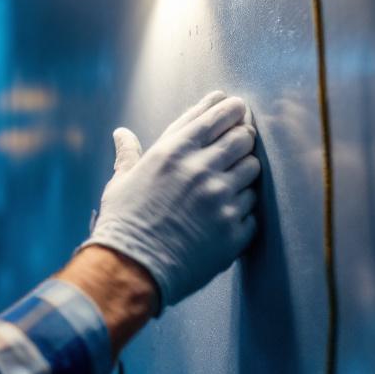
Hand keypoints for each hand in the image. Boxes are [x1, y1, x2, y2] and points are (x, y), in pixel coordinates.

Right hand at [82, 91, 260, 312]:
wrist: (131, 268)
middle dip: (243, 135)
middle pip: (242, 137)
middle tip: (240, 141)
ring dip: (246, 170)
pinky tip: (227, 213)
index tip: (235, 105)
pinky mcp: (233, 229)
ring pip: (253, 169)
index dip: (228, 107)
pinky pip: (253, 209)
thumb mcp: (121, 181)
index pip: (213, 116)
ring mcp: (221, 199)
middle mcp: (201, 169)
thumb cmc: (123, 223)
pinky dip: (243, 208)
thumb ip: (129, 154)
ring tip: (231, 179)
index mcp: (173, 151)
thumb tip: (121, 134)